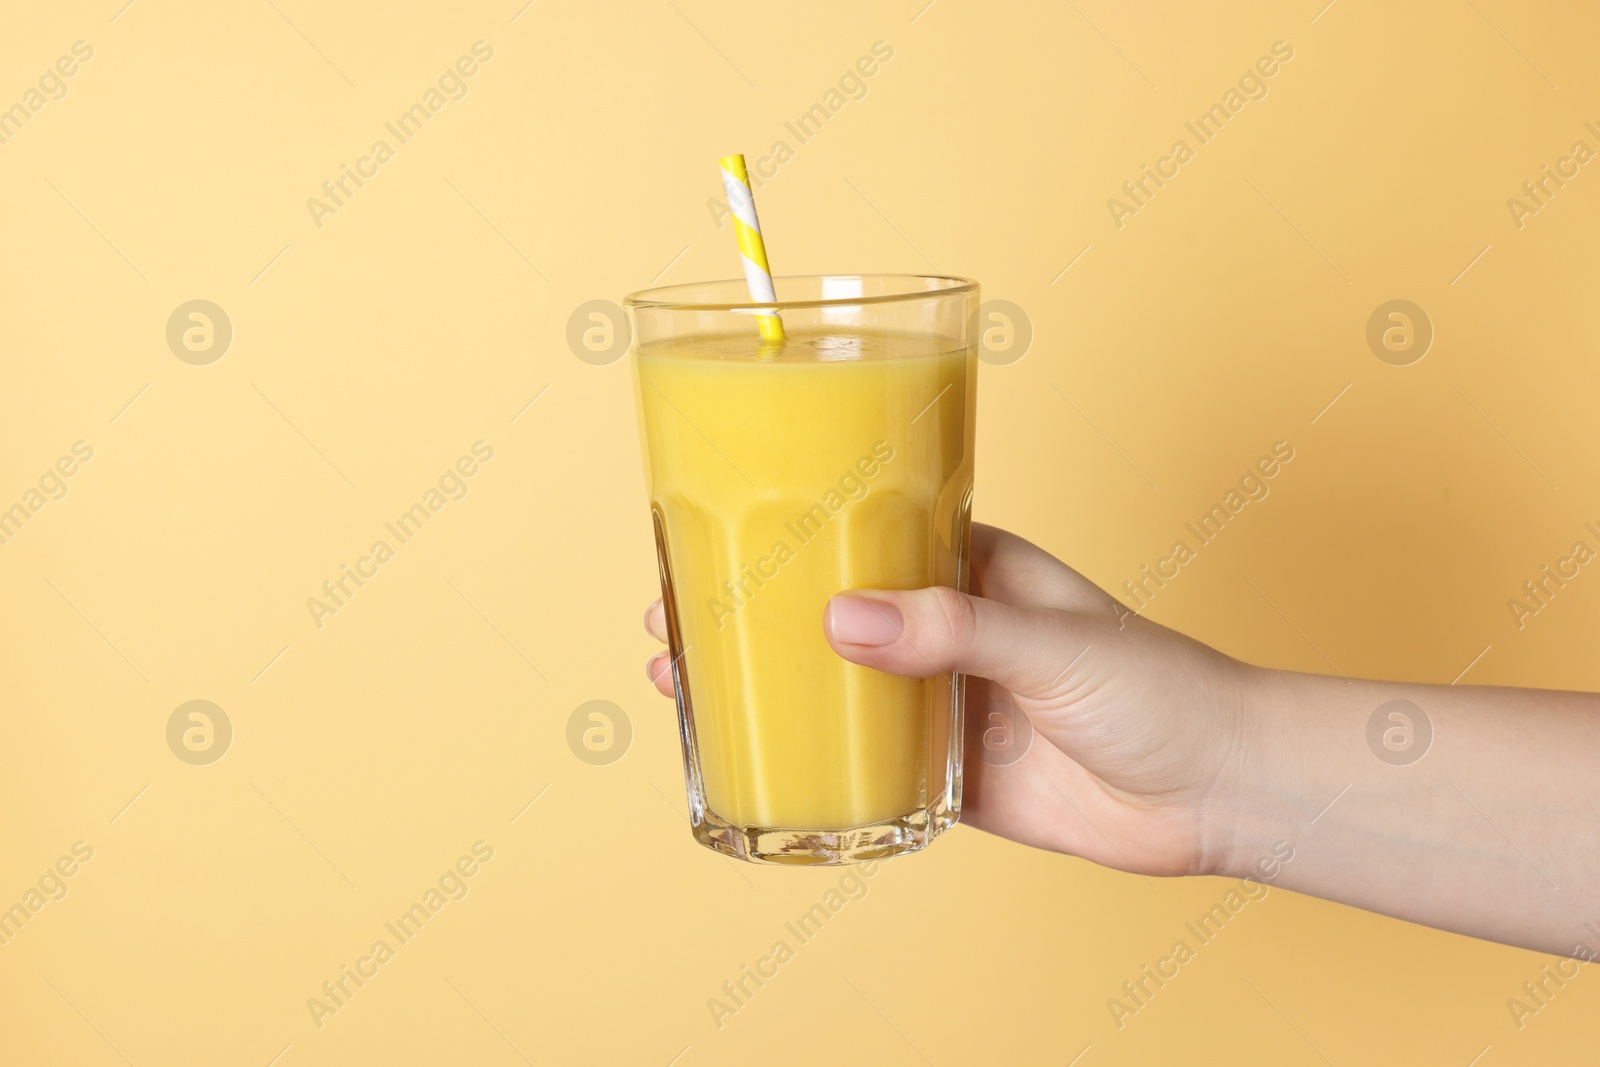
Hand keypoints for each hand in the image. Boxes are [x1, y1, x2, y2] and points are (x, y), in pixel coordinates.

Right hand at [645, 523, 1260, 877]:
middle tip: (671, 622)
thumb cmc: (1159, 687)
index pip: (862, 534)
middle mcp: (947, 629)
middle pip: (828, 612)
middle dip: (751, 614)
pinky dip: (811, 761)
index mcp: (971, 569)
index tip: (714, 537)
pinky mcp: (949, 774)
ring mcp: (943, 702)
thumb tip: (838, 620)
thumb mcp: (1053, 642)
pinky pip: (866, 765)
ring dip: (765, 685)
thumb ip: (952, 630)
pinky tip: (756, 760)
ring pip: (835, 688)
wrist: (1219, 792)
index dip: (788, 535)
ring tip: (685, 686)